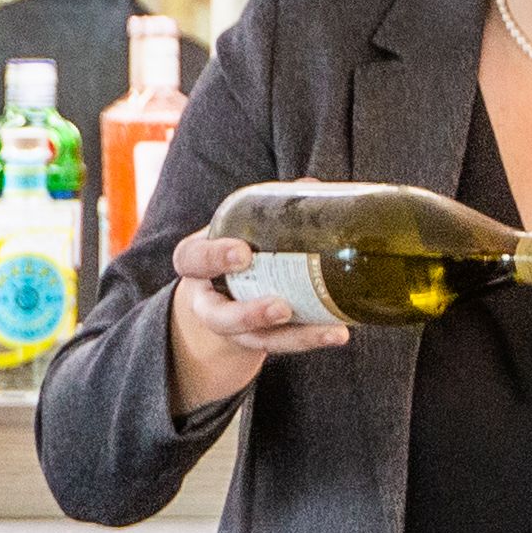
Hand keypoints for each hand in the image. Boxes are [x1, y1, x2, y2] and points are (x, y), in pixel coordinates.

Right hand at [164, 227, 348, 418]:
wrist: (217, 292)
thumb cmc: (229, 252)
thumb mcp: (236, 228)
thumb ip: (268, 212)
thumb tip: (311, 187)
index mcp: (197, 264)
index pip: (192, 259)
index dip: (213, 258)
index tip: (242, 252)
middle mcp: (208, 301)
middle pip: (218, 317)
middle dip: (248, 315)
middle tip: (280, 307)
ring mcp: (231, 328)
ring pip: (257, 341)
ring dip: (295, 338)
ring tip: (330, 332)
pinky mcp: (256, 343)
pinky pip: (282, 345)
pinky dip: (311, 338)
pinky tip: (339, 332)